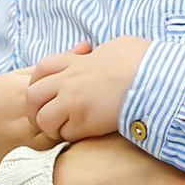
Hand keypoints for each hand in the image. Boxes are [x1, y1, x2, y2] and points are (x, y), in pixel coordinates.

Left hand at [25, 37, 150, 142]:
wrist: (152, 78)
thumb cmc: (143, 60)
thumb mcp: (118, 47)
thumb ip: (101, 55)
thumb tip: (100, 56)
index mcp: (77, 62)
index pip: (42, 69)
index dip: (39, 82)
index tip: (47, 92)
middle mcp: (69, 81)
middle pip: (32, 96)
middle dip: (35, 109)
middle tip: (46, 118)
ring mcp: (74, 102)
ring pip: (43, 119)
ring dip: (51, 127)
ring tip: (65, 131)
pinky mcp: (84, 122)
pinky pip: (66, 135)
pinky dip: (71, 137)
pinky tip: (84, 135)